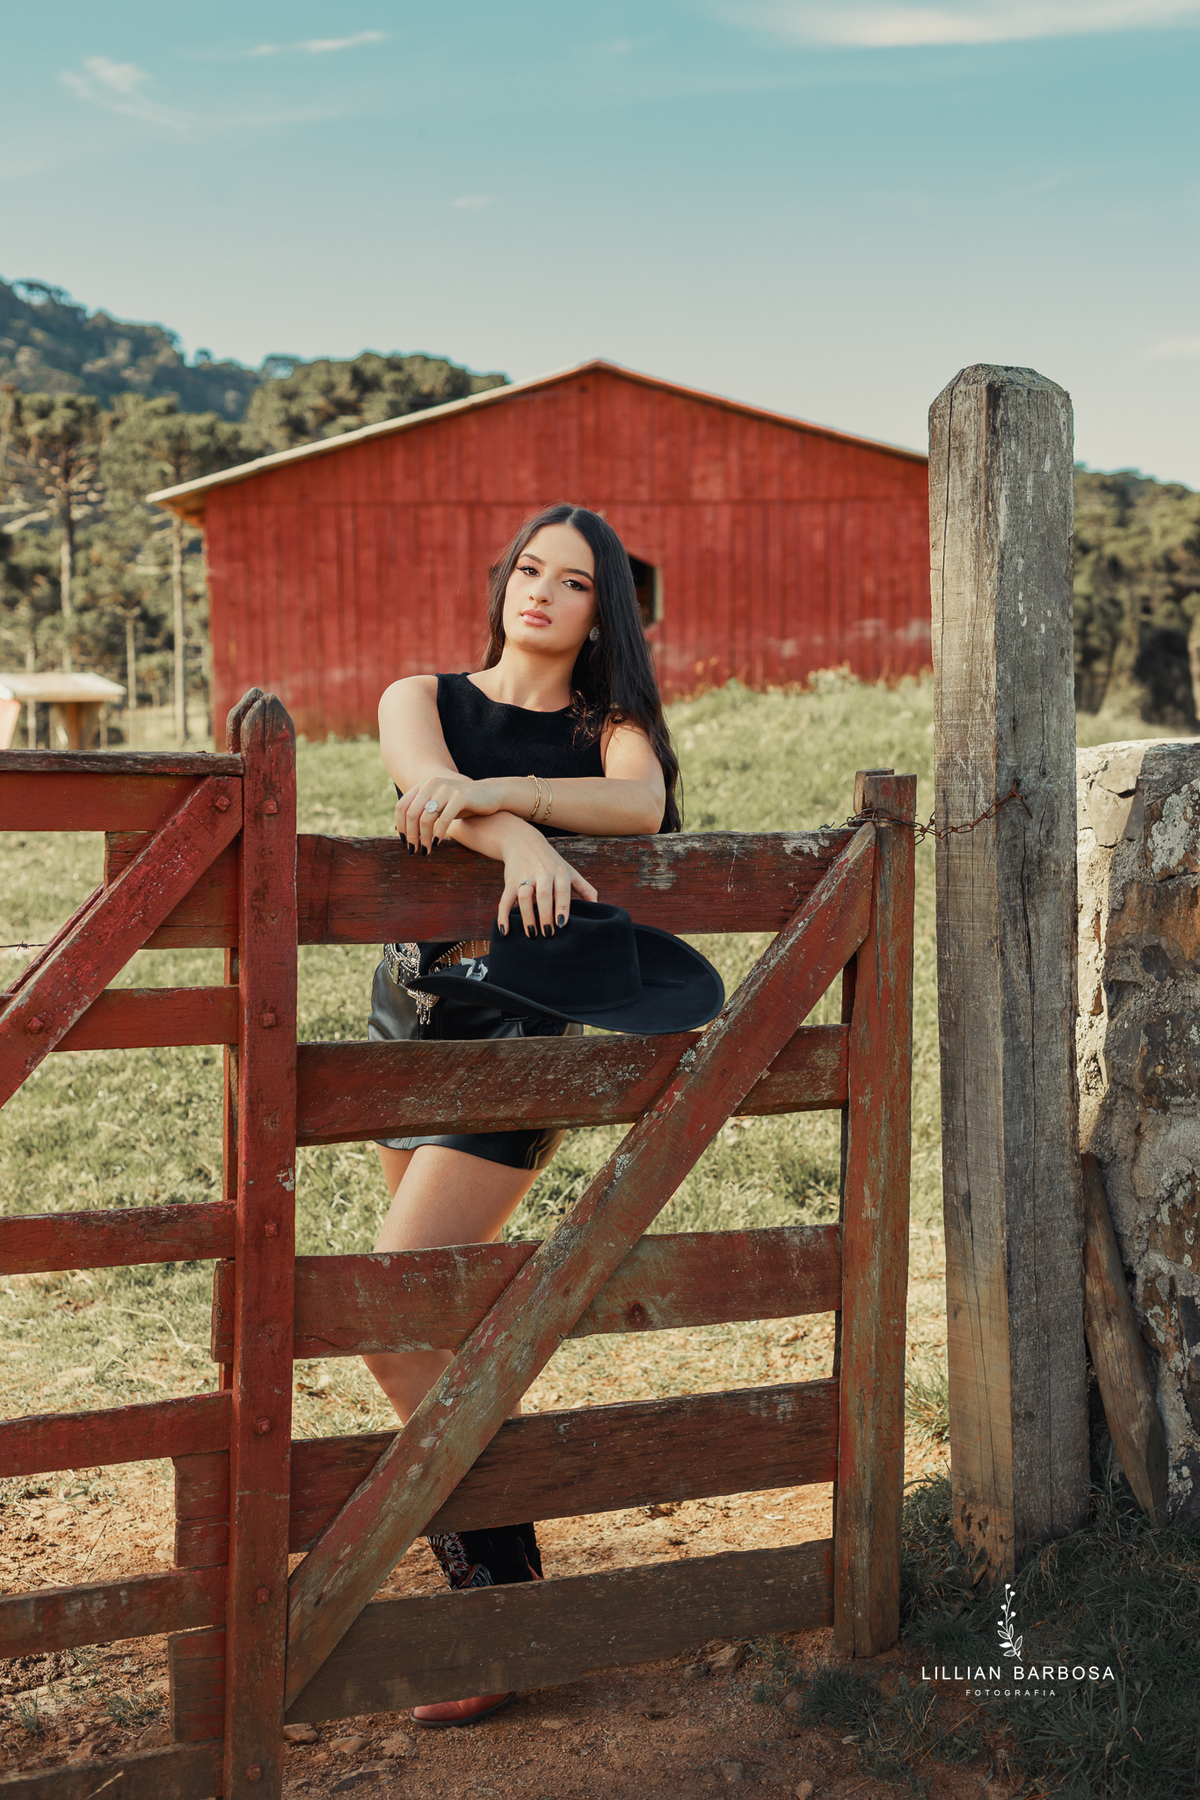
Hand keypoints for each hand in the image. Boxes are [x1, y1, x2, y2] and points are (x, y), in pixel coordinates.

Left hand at [394, 775, 508, 852]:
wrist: (490, 794)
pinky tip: (438, 843)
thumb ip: (422, 811)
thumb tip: (401, 829)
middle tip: (413, 850)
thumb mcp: (439, 805)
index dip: (400, 825)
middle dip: (411, 835)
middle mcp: (431, 783)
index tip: (404, 841)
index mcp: (423, 784)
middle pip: (411, 813)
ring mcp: (446, 789)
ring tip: (426, 850)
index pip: (402, 806)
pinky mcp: (460, 796)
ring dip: (424, 838)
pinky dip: (439, 833)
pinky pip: (444, 819)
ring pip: (426, 818)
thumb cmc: (462, 804)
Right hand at [498, 825, 597, 935]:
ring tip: (532, 934)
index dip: (562, 907)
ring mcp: (525, 876)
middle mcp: (542, 872)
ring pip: (524, 897)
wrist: (522, 841)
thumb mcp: (569, 870)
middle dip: (545, 915)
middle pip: (543, 894)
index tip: (562, 924)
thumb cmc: (551, 861)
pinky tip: (505, 930)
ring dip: (527, 916)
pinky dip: (503, 915)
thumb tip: (598, 907)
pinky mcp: (510, 881)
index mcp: (559, 872)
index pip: (562, 890)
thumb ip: (584, 888)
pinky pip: (505, 899)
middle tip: (548, 934)